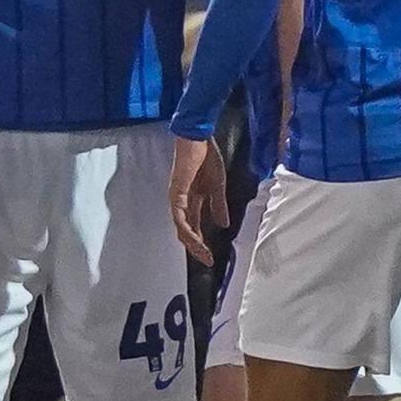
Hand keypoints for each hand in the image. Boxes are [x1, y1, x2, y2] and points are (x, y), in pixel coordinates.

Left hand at [168, 134, 229, 264]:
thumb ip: (218, 205)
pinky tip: (195, 238)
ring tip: (203, 254)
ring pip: (181, 228)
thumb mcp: (217, 186)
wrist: (198, 139)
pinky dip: (187, 229)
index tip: (211, 257)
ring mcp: (177, 199)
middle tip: (207, 261)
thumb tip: (223, 224)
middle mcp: (181, 203)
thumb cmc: (206, 157)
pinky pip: (180, 216)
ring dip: (192, 243)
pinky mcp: (176, 193)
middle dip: (196, 248)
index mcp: (192, 202)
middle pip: (185, 232)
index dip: (201, 243)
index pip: (194, 228)